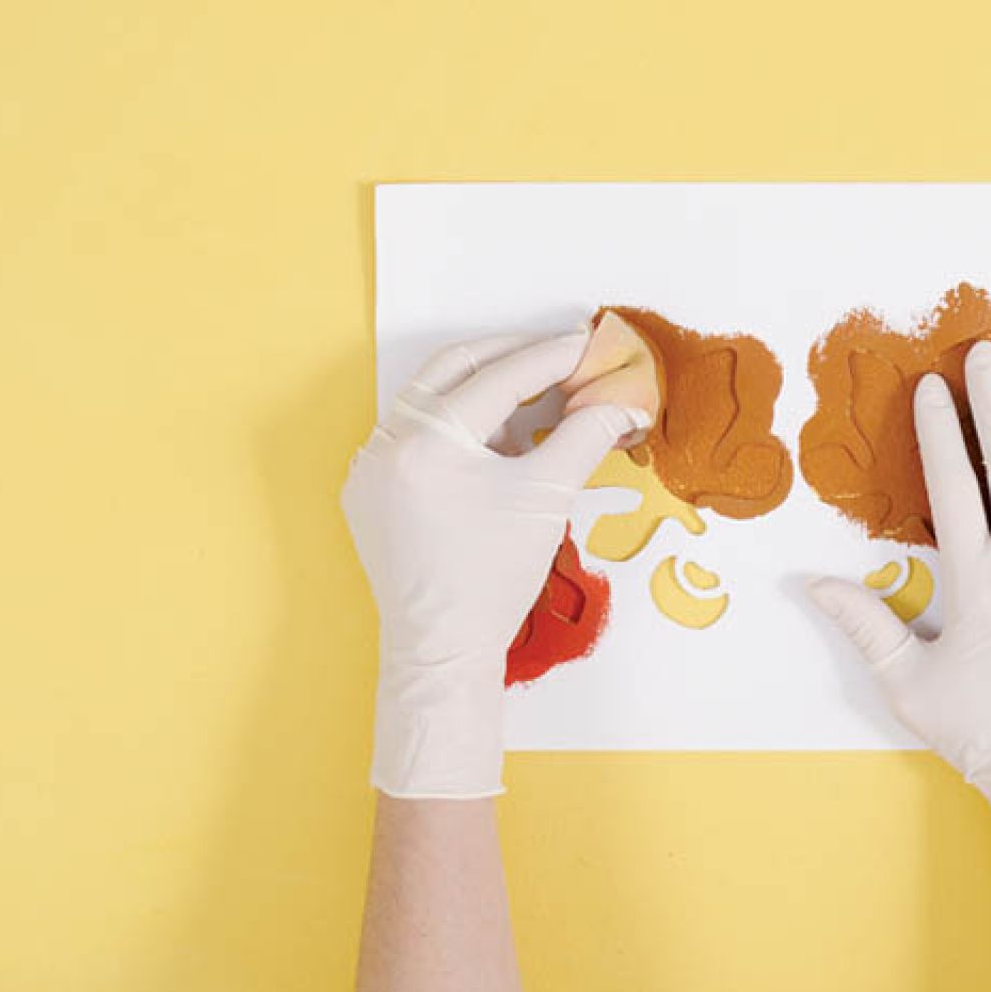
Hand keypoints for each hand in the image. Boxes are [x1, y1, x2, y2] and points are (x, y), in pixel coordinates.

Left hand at [342, 329, 649, 797]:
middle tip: (560, 354)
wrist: (442, 648)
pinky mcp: (368, 489)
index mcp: (429, 443)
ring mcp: (370, 465)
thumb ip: (586, 437)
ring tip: (534, 397)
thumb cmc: (494, 579)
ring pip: (431, 398)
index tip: (588, 343)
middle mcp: (388, 444)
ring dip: (483, 388)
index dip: (550, 356)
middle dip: (512, 356)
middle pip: (455, 368)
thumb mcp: (547, 499)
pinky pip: (415, 434)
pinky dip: (457, 426)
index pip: (500, 376)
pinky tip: (494, 441)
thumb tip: (623, 403)